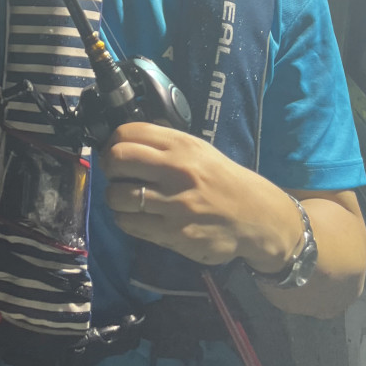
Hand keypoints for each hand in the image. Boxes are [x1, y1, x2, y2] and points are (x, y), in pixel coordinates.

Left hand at [101, 121, 302, 269]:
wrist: (256, 217)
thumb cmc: (222, 180)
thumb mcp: (199, 150)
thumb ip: (165, 145)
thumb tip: (123, 142)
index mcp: (182, 145)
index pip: (128, 133)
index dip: (112, 143)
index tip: (114, 153)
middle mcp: (177, 170)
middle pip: (117, 160)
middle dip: (109, 168)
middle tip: (116, 176)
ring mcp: (175, 203)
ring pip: (117, 195)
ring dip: (114, 198)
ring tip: (124, 199)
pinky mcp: (173, 232)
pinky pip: (129, 223)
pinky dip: (124, 219)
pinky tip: (134, 217)